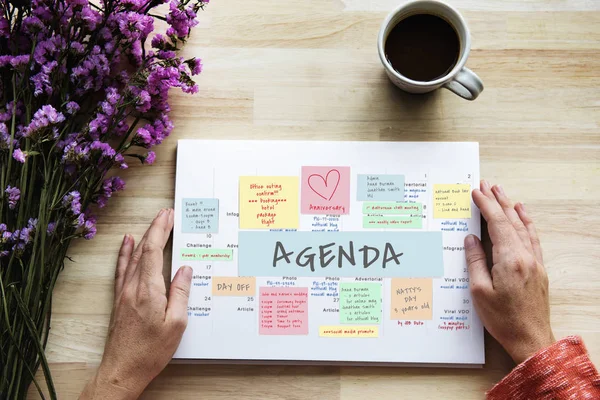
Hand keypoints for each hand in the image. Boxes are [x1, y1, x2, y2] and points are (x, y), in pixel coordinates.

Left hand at [80, 209, 191, 398]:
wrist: (122, 370)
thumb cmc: (150, 351)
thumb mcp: (176, 324)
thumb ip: (181, 294)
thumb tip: (185, 271)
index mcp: (148, 291)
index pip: (153, 251)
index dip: (160, 230)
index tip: (168, 216)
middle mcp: (133, 287)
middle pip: (142, 250)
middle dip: (155, 229)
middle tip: (165, 214)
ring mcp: (124, 293)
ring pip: (132, 257)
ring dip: (143, 237)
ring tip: (152, 223)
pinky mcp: (119, 300)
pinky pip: (122, 269)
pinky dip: (125, 253)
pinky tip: (126, 244)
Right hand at [465, 181, 554, 363]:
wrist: (531, 339)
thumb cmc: (503, 319)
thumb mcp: (479, 291)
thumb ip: (475, 261)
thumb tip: (471, 238)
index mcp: (509, 259)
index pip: (497, 223)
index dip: (486, 205)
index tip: (476, 192)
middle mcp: (525, 256)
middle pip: (511, 221)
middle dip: (498, 200)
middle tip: (488, 184)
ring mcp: (534, 262)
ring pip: (524, 227)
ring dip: (512, 208)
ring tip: (503, 193)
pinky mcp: (539, 269)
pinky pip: (533, 238)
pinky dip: (527, 223)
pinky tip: (523, 216)